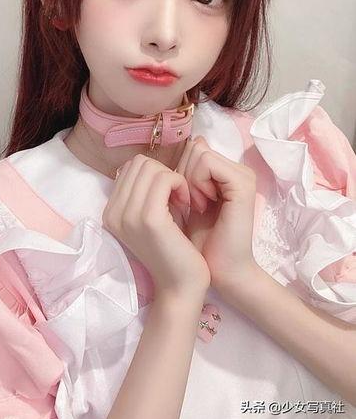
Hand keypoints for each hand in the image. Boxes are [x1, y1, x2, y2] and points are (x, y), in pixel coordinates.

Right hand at [101, 154, 210, 298]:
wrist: (181, 287)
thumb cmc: (173, 250)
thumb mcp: (150, 217)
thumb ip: (143, 193)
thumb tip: (148, 164)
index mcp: (110, 212)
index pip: (130, 167)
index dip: (155, 174)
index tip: (170, 196)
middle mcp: (112, 213)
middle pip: (139, 163)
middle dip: (164, 173)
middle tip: (179, 196)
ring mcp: (128, 215)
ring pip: (152, 168)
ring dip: (174, 178)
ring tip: (183, 201)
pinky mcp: (149, 218)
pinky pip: (165, 178)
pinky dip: (180, 184)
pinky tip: (187, 203)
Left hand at [174, 135, 257, 290]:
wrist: (220, 271)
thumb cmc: (199, 241)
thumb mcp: (185, 202)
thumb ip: (182, 176)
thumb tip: (174, 148)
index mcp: (227, 172)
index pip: (194, 148)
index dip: (179, 171)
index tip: (180, 199)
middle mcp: (238, 170)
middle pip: (195, 148)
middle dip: (183, 174)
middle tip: (189, 203)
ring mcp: (243, 175)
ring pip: (200, 153)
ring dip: (189, 179)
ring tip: (196, 205)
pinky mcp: (243, 184)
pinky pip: (207, 162)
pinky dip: (197, 181)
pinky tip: (201, 204)